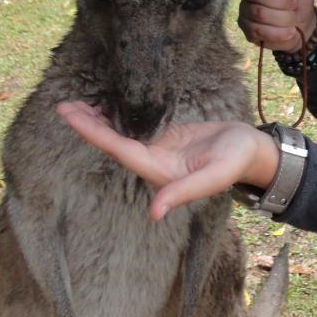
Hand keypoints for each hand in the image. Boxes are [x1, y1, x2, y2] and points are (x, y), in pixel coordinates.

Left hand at [56, 102, 279, 220]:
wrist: (252, 152)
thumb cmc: (237, 162)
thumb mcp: (215, 175)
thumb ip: (184, 192)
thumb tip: (154, 212)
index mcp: (159, 171)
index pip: (119, 149)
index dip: (94, 133)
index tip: (71, 116)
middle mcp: (153, 163)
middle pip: (112, 143)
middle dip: (88, 126)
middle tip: (63, 106)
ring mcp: (158, 150)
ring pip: (121, 135)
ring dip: (99, 121)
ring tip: (77, 104)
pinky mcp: (167, 138)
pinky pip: (135, 128)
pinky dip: (119, 116)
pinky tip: (109, 105)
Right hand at [237, 0, 316, 52]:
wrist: (301, 26)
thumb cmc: (298, 0)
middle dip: (282, 1)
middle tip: (293, 5)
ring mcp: (245, 10)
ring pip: (259, 13)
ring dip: (284, 18)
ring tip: (293, 18)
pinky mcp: (247, 30)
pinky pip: (259, 31)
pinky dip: (279, 32)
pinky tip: (289, 31)